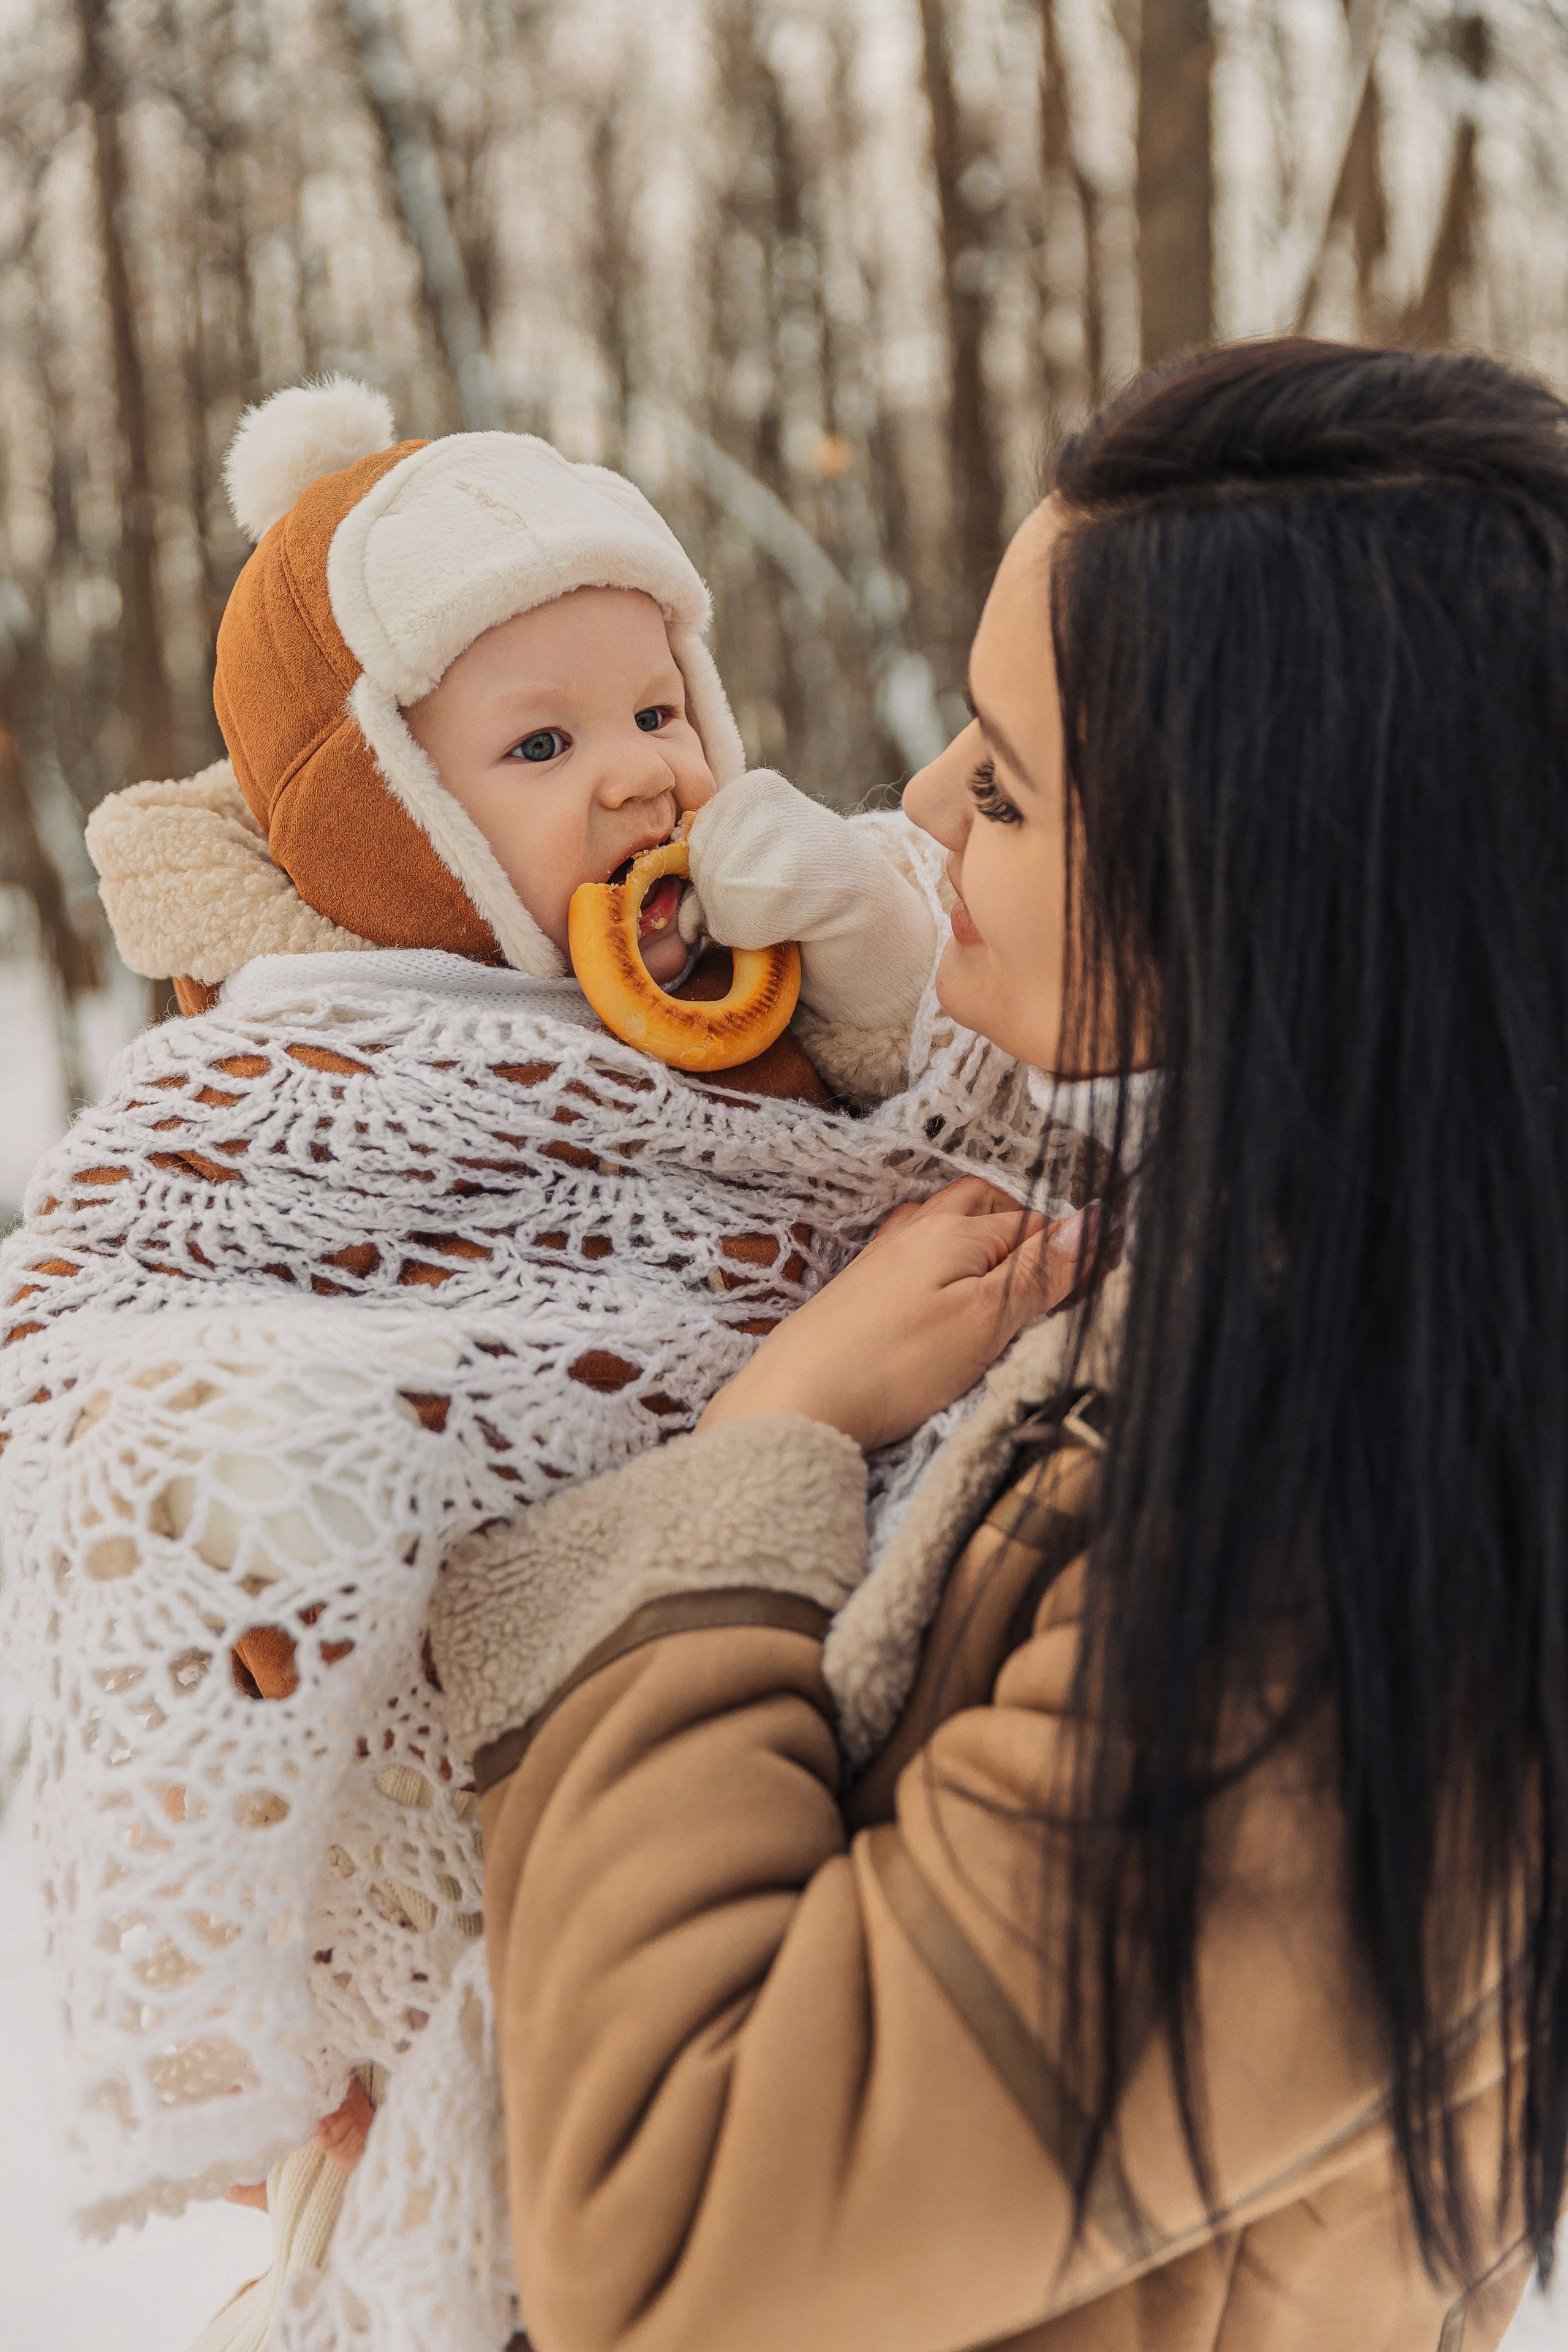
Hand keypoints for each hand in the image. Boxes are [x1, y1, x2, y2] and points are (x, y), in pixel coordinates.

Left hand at [698, 1179, 1099, 1451]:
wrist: (796, 1398)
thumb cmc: (894, 1363)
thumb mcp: (985, 1320)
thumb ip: (1037, 1272)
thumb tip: (1090, 1221)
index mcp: (956, 1231)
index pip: (1032, 1222)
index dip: (1066, 1246)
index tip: (1092, 1277)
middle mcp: (917, 1231)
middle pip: (982, 1203)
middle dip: (1021, 1222)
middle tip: (1051, 1264)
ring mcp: (883, 1257)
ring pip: (944, 1222)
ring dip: (979, 1234)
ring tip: (1003, 1269)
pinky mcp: (860, 1289)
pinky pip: (913, 1252)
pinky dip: (941, 1258)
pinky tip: (939, 1284)